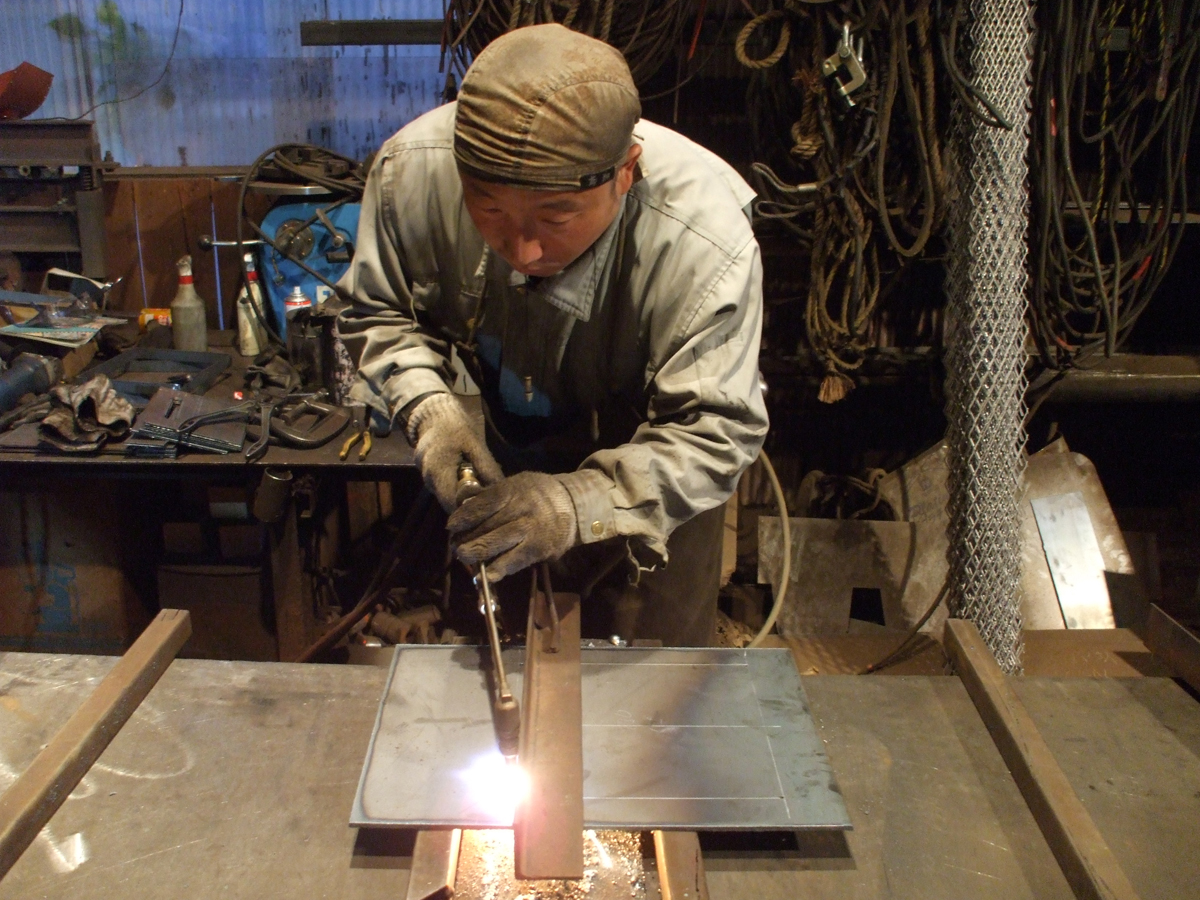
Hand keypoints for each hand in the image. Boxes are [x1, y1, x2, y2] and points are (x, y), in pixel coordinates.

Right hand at [406, 393, 503, 511]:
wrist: (433, 416)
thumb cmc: (455, 428)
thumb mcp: (475, 444)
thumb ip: (486, 467)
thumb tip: (501, 489)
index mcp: (438, 472)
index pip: (452, 504)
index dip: (469, 509)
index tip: (487, 509)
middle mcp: (429, 480)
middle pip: (450, 504)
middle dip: (468, 505)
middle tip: (488, 503)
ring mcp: (427, 479)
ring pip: (447, 497)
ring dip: (462, 497)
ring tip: (482, 493)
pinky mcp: (429, 477)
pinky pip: (444, 489)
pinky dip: (456, 489)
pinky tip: (470, 484)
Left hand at [448, 471, 578, 580]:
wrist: (574, 505)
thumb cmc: (538, 494)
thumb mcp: (516, 483)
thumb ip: (491, 494)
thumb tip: (462, 502)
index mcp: (513, 491)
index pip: (482, 504)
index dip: (463, 517)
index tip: (451, 526)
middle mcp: (521, 510)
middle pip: (485, 527)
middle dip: (465, 539)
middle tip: (455, 545)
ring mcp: (530, 531)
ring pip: (495, 545)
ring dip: (475, 554)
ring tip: (463, 556)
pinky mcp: (538, 549)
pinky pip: (513, 562)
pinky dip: (496, 570)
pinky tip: (484, 575)